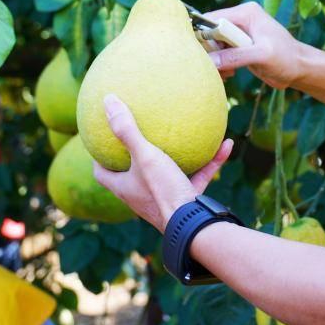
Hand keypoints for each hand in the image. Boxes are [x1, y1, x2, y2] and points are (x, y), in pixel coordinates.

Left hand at [92, 94, 233, 231]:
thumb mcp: (144, 155)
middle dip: (135, 158)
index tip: (102, 141)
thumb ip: (127, 130)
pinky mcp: (187, 200)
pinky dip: (210, 161)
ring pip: (168, 175)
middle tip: (140, 135)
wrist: (190, 223)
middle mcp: (141, 196)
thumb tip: (108, 100)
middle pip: (131, 176)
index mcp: (124, 187)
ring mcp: (166, 199)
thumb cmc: (162, 191)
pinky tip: (225, 143)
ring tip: (185, 138)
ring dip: (177, 158)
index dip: (99, 158)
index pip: (102, 173)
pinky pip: (199, 176)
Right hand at [203, 1, 306, 88]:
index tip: (202, 56)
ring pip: (212, 47)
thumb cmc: (287, 58)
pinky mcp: (238, 47)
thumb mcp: (262, 55)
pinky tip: (229, 75)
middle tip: (216, 69)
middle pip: (209, 34)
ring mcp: (238, 34)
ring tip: (226, 74)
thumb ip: (236, 56)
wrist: (299, 69)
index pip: (211, 19)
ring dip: (214, 62)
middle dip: (209, 53)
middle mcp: (239, 20)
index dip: (203, 37)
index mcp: (245, 12)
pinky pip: (219, 55)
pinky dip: (220, 66)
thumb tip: (210, 61)